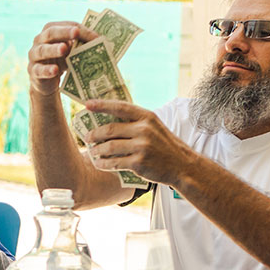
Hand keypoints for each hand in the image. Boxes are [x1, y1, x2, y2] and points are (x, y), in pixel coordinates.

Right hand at [27, 22, 96, 96]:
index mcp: (51, 30)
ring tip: (64, 49)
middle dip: (64, 32)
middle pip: (51, 33)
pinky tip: (55, 70)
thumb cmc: (62, 60)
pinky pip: (39, 70)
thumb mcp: (73, 51)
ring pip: (42, 50)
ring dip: (54, 49)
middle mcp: (40, 40)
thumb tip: (103, 41)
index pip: (67, 25)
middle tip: (76, 32)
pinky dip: (47, 70)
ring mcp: (34, 55)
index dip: (81, 30)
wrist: (47, 81)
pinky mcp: (33, 71)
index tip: (96, 37)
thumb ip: (83, 44)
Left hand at [83, 100, 197, 185]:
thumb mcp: (154, 127)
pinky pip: (115, 162)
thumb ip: (135, 122)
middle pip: (110, 129)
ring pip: (109, 147)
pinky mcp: (139, 163)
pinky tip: (99, 164)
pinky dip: (104, 164)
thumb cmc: (164, 145)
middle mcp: (144, 129)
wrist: (182, 166)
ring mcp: (142, 146)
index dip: (101, 105)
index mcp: (147, 117)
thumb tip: (108, 121)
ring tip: (93, 151)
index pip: (120, 107)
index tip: (87, 104)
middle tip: (87, 137)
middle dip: (94, 134)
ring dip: (97, 150)